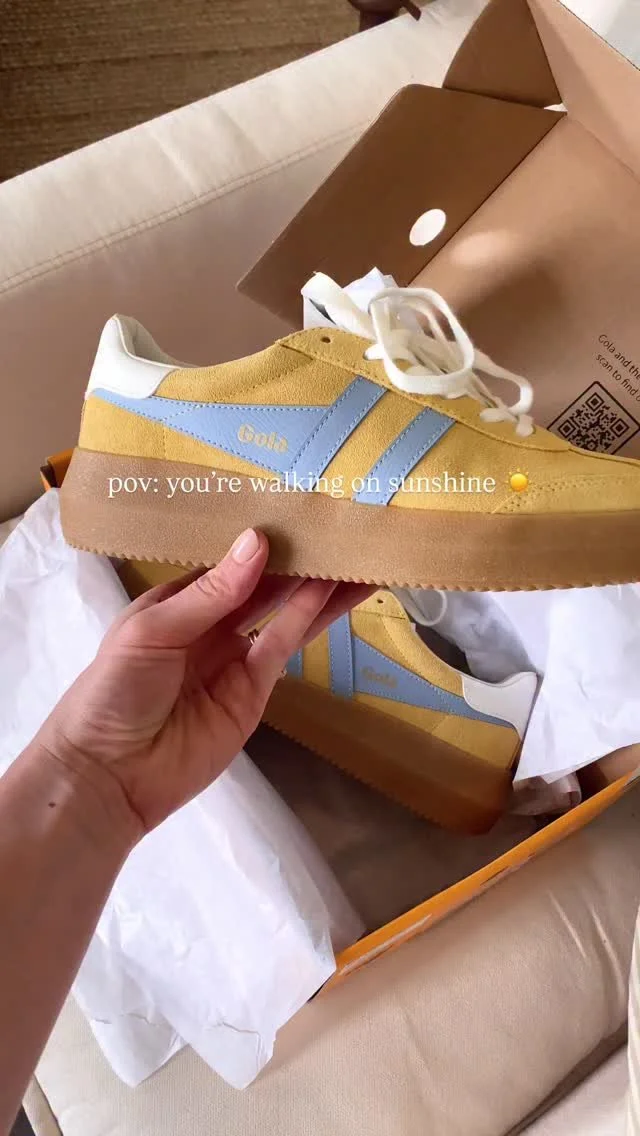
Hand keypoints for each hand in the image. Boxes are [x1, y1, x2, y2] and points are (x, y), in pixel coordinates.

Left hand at [38, 529, 371, 840]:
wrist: (110, 777)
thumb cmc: (113, 691)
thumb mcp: (153, 631)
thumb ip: (211, 591)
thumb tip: (258, 540)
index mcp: (176, 602)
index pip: (226, 561)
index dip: (259, 537)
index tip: (294, 506)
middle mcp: (209, 625)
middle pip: (262, 585)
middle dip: (296, 557)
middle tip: (339, 523)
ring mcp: (235, 658)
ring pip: (283, 612)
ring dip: (316, 585)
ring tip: (354, 552)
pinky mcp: (255, 691)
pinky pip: (284, 645)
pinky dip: (308, 617)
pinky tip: (333, 588)